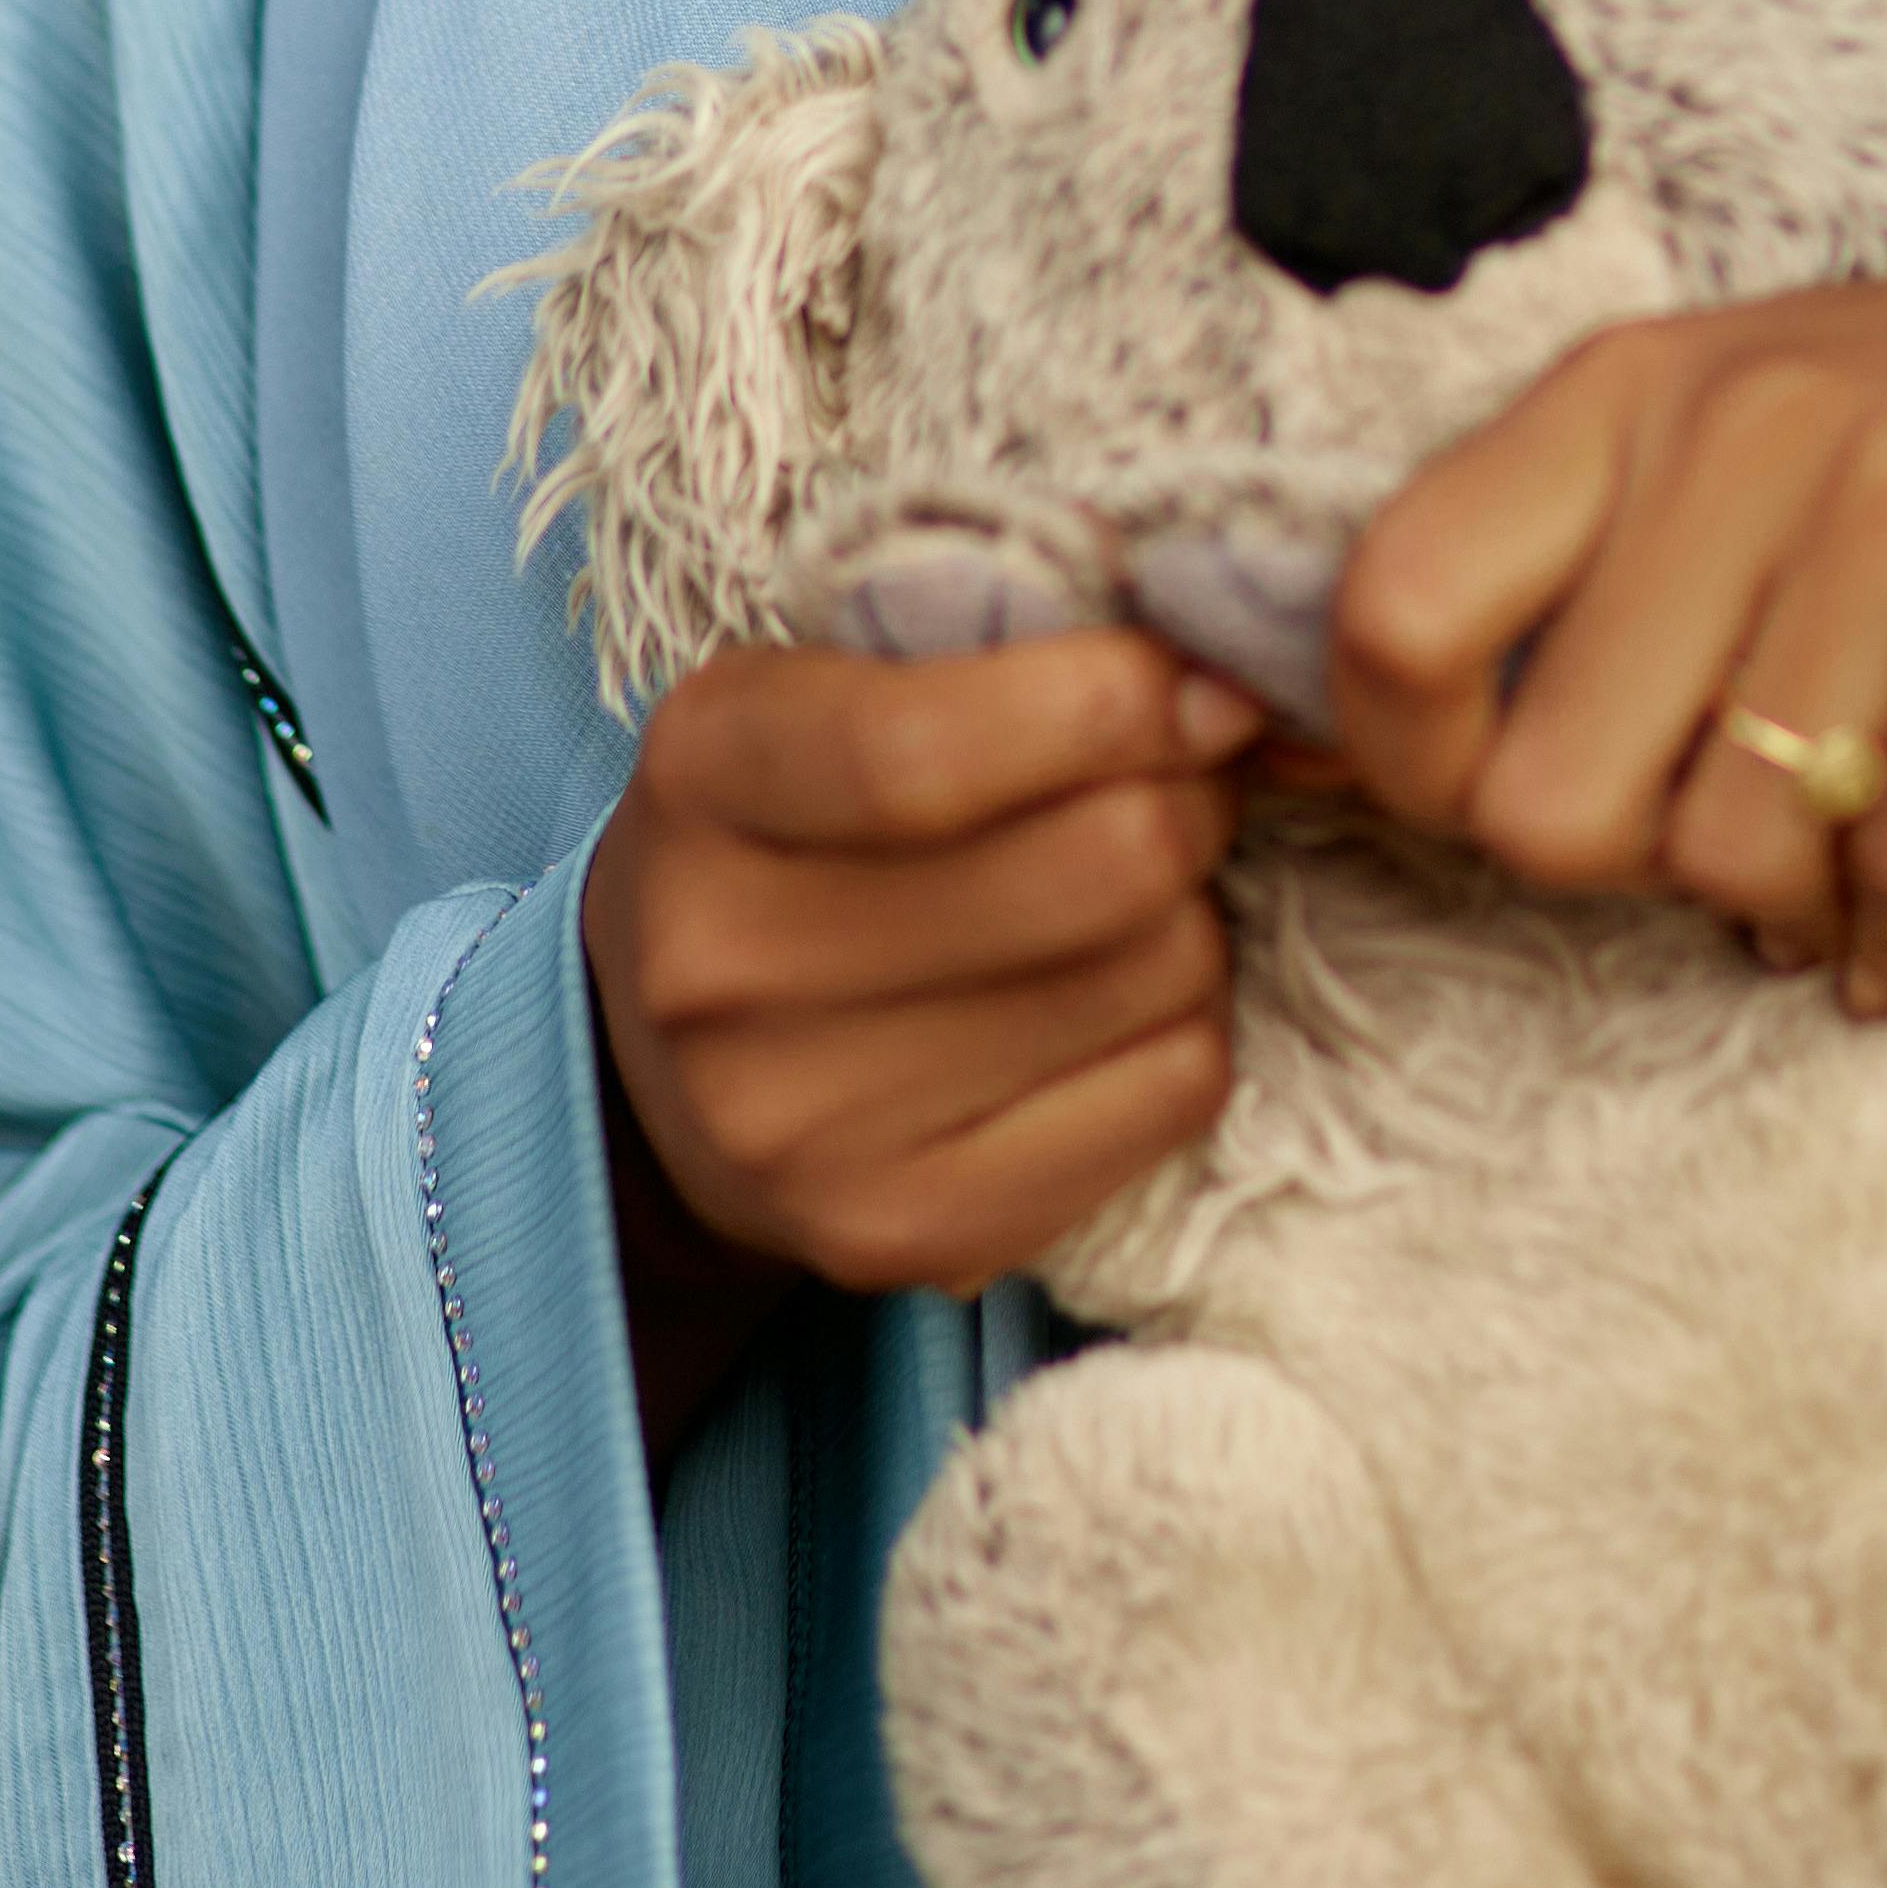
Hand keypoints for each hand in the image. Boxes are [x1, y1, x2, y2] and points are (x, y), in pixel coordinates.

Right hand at [582, 630, 1261, 1464]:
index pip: (925, 752)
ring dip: (1194, 914)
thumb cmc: (795, 822)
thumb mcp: (832, 684)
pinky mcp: (901, 1237)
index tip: (1196, 683)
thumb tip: (1223, 689)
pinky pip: (1169, 1094)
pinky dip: (1187, 1026)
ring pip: (1156, 978)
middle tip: (1184, 780)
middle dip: (1188, 800)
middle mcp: (724, 966)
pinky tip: (1119, 1000)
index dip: (1111, 705)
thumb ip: (1001, 650)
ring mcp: (805, 1127)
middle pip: (1093, 866)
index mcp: (704, 778)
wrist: (663, 1064)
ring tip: (1137, 894)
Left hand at [1324, 253, 1886, 1009]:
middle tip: (1704, 844)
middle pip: (1548, 799)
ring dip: (1781, 912)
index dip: (1406, 764)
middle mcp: (1746, 421)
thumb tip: (1333, 748)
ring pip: (1730, 853)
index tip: (1486, 805)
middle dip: (1621, 873)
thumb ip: (1569, 560)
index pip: (1392, 609)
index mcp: (1632, 382)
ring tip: (1832, 874)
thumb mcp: (1742, 442)